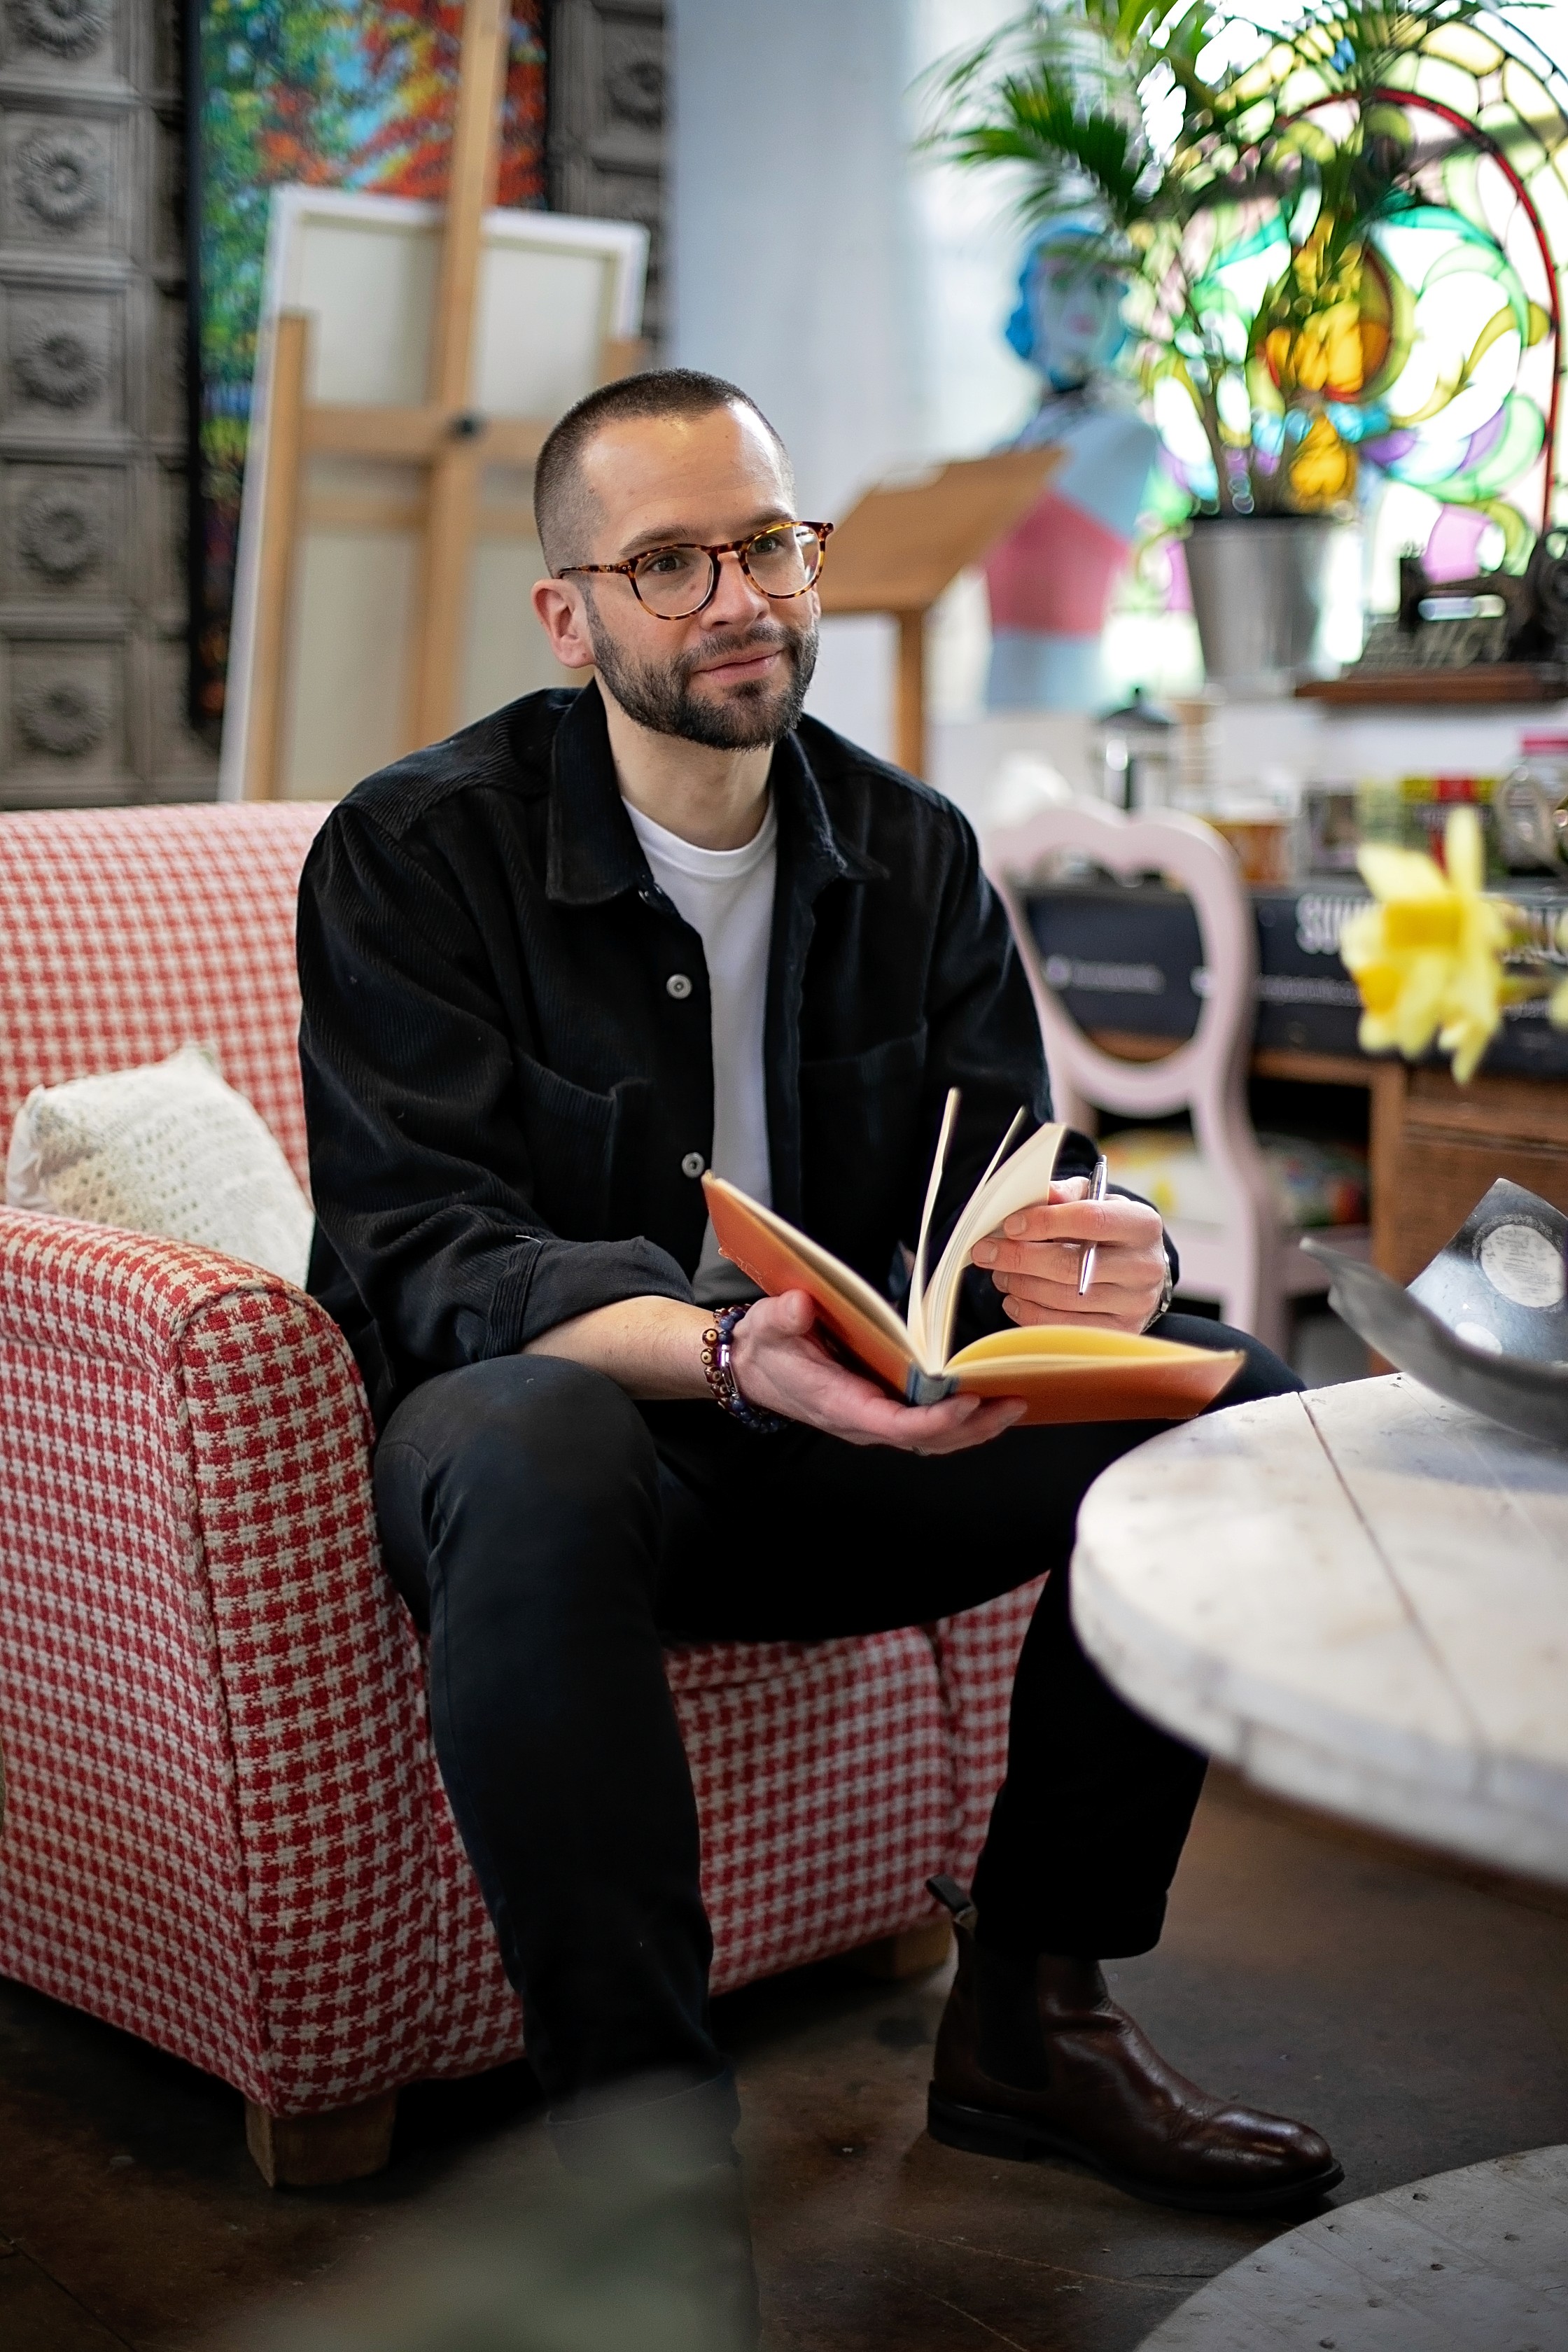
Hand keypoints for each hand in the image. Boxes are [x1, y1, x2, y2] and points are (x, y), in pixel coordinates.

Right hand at [729, 1289, 1024, 1454]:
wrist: (754, 1367)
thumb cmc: (767, 1346)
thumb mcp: (768, 1325)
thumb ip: (784, 1318)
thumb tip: (800, 1305)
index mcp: (839, 1403)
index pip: (895, 1425)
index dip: (934, 1419)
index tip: (967, 1401)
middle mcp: (862, 1421)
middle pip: (927, 1440)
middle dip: (973, 1426)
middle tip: (1015, 1402)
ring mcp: (875, 1420)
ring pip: (933, 1439)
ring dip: (975, 1427)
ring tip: (1014, 1405)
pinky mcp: (882, 1411)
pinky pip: (928, 1427)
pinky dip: (961, 1420)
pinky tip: (986, 1403)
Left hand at [970, 1177, 1167, 1333]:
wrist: (1140, 1269)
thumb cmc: (1109, 1231)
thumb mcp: (1095, 1201)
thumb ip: (1067, 1194)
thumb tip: (1041, 1195)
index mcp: (1142, 1225)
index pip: (1090, 1220)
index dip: (1044, 1222)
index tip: (1010, 1225)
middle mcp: (1144, 1267)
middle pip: (1070, 1266)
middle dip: (1019, 1258)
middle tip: (986, 1251)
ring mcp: (1134, 1305)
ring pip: (1062, 1299)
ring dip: (1020, 1285)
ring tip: (1000, 1273)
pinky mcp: (1119, 1333)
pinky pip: (1063, 1327)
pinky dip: (1029, 1313)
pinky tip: (1014, 1298)